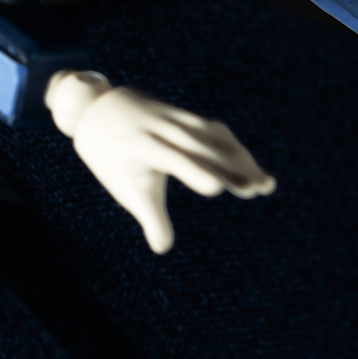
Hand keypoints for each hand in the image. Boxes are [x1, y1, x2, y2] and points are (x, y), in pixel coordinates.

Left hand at [46, 72, 275, 254]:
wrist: (95, 109)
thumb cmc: (111, 158)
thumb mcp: (125, 187)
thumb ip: (149, 217)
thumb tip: (161, 249)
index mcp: (142, 146)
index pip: (173, 159)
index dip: (195, 171)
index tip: (218, 187)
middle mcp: (161, 128)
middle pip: (203, 147)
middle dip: (232, 166)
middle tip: (257, 189)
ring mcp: (174, 117)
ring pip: (214, 136)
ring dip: (240, 157)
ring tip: (262, 184)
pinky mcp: (183, 114)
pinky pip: (213, 129)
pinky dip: (233, 147)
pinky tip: (249, 167)